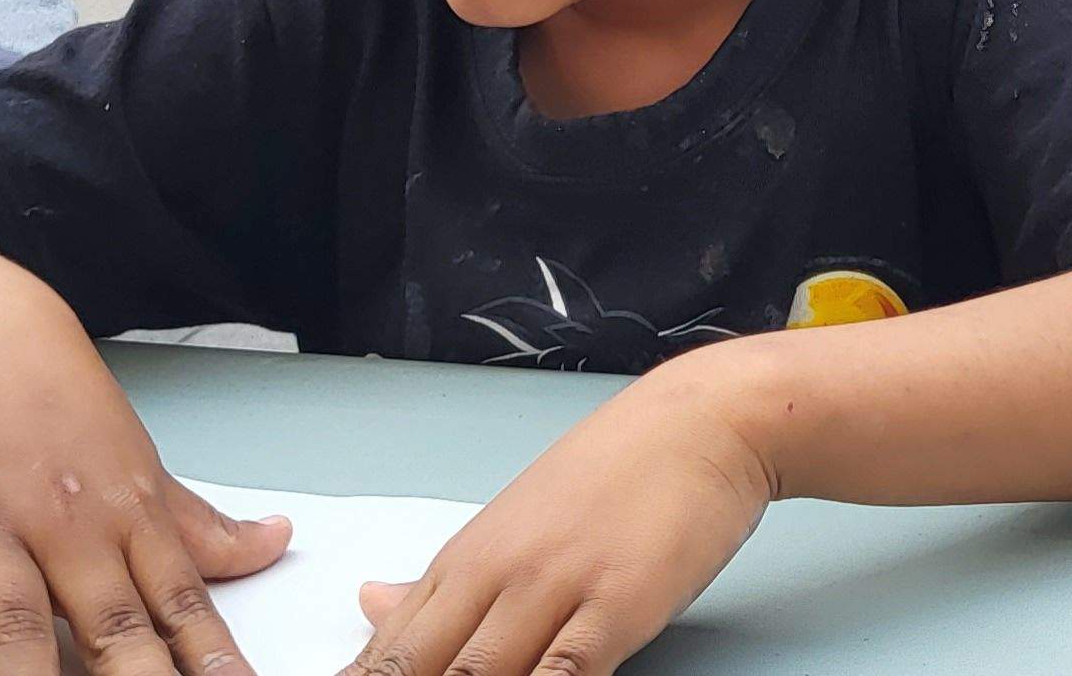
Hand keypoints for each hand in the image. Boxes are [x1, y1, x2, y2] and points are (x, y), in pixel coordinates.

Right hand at [0, 326, 292, 675]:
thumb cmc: (67, 413)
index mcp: (130, 521)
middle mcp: (68, 529)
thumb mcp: (145, 468)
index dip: (210, 661)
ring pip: (15, 612)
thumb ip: (203, 527)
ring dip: (25, 670)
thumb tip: (275, 544)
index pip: (183, 605)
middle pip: (111, 622)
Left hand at [344, 362, 774, 675]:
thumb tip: (368, 602)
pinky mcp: (616, 604)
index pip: (387, 648)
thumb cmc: (615, 472)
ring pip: (480, 675)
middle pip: (417, 666)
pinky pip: (566, 674)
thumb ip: (443, 578)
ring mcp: (555, 588)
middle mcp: (497, 576)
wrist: (702, 421)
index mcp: (465, 561)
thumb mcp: (514, 523)